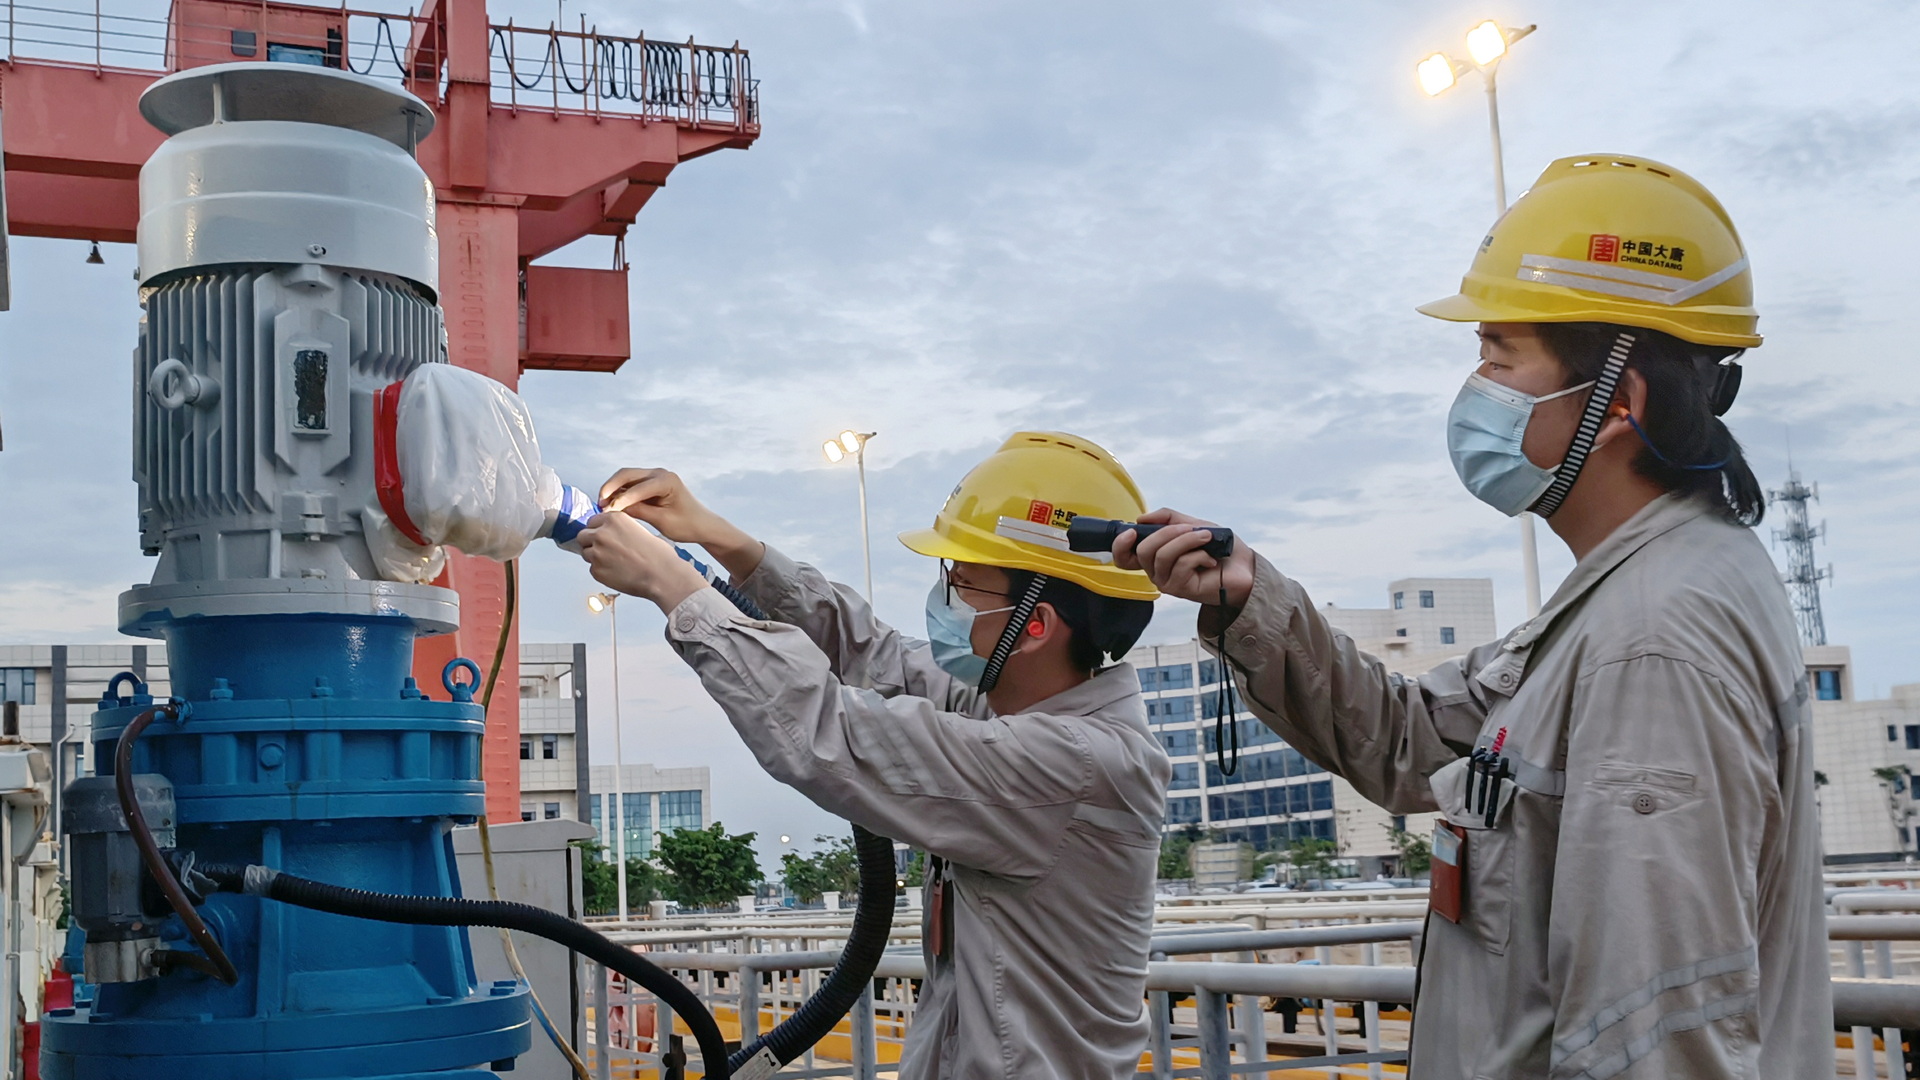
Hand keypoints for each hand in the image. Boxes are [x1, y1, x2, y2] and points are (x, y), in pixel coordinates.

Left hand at [575, 512, 708, 612]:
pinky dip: (601, 571)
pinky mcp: (596, 571)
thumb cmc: (658, 555)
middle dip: (591, 542)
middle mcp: (602, 533)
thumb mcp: (639, 529)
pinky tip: (616, 572)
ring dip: (595, 557)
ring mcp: (597, 553)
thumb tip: (611, 535)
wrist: (661, 575)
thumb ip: (620, 529)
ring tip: (614, 563)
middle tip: (603, 550)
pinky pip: (592, 569)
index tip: (601, 534)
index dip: (597, 529)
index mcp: (614, 520)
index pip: (592, 521)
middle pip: (583, 535)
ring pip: (586, 553)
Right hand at [600, 467, 723, 543]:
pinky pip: (631, 484)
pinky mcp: (651, 483)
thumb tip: (614, 509)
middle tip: (599, 504)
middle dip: (610, 488)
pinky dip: (620, 492)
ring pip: (626, 478)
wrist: (702, 525)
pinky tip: (611, 505)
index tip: (607, 513)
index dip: (620, 500)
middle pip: (626, 474)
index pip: (637, 487)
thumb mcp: (662, 521)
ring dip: (613, 490)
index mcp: (667, 481)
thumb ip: (639, 512)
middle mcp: (660, 473)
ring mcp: (655, 476)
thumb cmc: (687, 525)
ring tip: (602, 506)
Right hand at [1112, 508, 1255, 610]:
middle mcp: (1156, 571)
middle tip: (1191, 528)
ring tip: (1207, 538)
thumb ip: (1167, 519)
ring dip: (1187, 540)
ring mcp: (1167, 582)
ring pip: (1163, 555)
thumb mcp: (1192, 524)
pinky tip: (1210, 559)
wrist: (1244, 567)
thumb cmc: (1219, 547)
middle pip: (1143, 550)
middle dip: (1167, 533)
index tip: (1133, 530)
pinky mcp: (1181, 590)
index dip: (1120, 545)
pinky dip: (1199, 555)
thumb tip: (1141, 518)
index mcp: (1155, 556)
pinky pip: (1181, 564)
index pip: (1124, 557)